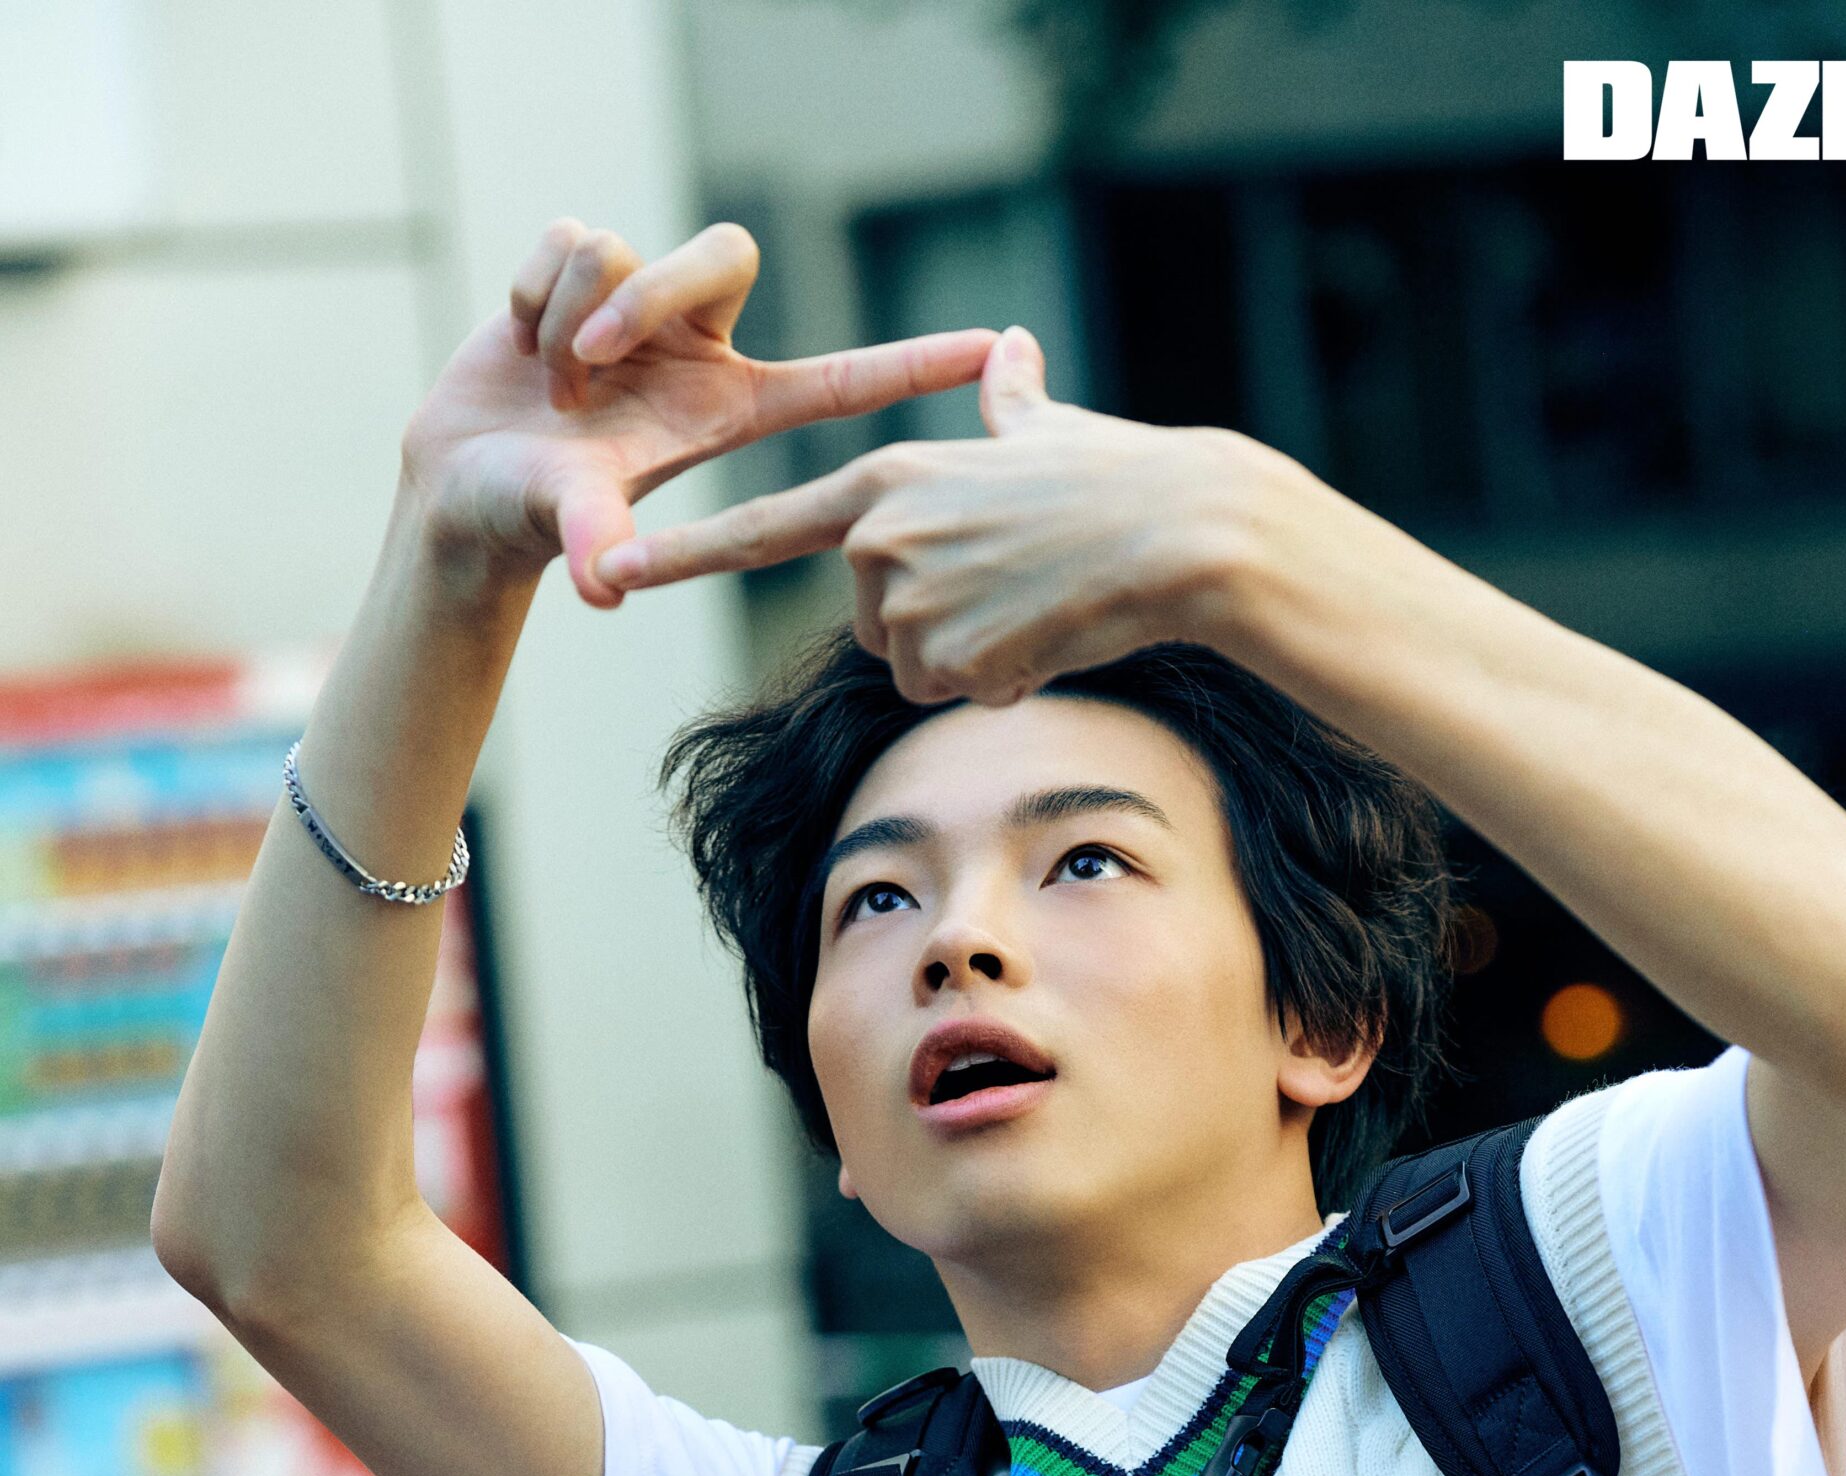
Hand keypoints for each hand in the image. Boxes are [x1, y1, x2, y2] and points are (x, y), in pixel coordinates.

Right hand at [399, 219, 996, 607]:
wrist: (460, 488)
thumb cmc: (528, 517)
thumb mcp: (570, 525)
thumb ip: (593, 538)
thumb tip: (603, 582)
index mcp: (729, 409)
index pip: (841, 379)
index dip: (911, 364)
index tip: (991, 350)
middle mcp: (697, 348)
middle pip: (724, 252)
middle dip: (646, 292)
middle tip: (588, 357)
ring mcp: (643, 306)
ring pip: (626, 248)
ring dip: (568, 312)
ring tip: (549, 378)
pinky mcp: (583, 272)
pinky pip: (571, 237)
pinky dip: (532, 291)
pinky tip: (521, 340)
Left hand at [595, 327, 1256, 696]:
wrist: (1176, 533)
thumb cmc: (1119, 479)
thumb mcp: (1048, 432)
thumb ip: (1008, 406)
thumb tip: (1009, 354)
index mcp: (884, 481)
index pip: (764, 527)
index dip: (686, 553)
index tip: (614, 566)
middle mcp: (879, 541)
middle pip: (874, 627)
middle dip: (936, 628)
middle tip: (1009, 587)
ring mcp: (911, 602)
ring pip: (919, 670)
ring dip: (975, 658)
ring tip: (1035, 605)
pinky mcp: (951, 656)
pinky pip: (962, 696)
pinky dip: (1005, 681)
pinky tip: (1047, 635)